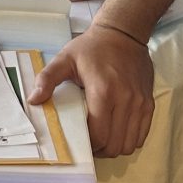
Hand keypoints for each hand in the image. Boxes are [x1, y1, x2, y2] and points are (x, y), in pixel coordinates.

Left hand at [29, 24, 154, 156]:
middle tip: (89, 142)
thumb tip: (33, 100)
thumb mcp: (65, 59)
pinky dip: (129, 140)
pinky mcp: (148, 102)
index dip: (88, 146)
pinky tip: (117, 131)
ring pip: (130, 144)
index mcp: (103, 91)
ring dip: (115, 147)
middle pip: (114, 145)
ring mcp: (140, 103)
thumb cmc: (92, 47)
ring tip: (103, 138)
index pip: (99, 136)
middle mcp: (125, 100)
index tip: (79, 141)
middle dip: (100, 150)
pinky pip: (142, 135)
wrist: (123, 33)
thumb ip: (47, 79)